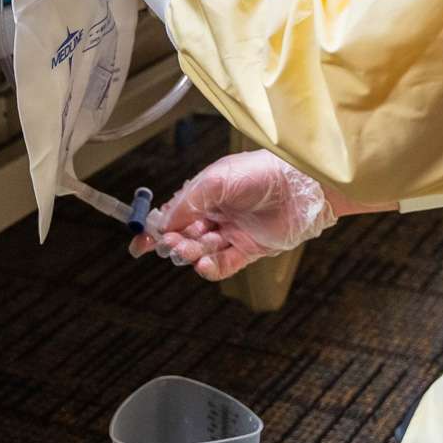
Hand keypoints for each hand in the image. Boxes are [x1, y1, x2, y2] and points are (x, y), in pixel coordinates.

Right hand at [128, 149, 336, 280]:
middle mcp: (218, 213)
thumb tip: (162, 222)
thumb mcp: (216, 181)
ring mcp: (233, 232)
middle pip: (185, 234)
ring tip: (187, 250)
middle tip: (169, 244)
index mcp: (207, 193)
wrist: (302, 187)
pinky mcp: (249, 250)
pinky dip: (210, 268)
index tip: (140, 242)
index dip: (157, 227)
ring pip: (201, 250)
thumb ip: (188, 202)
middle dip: (173, 241)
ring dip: (190, 252)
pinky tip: (202, 264)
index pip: (174, 213)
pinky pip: (223, 265)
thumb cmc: (260, 174)